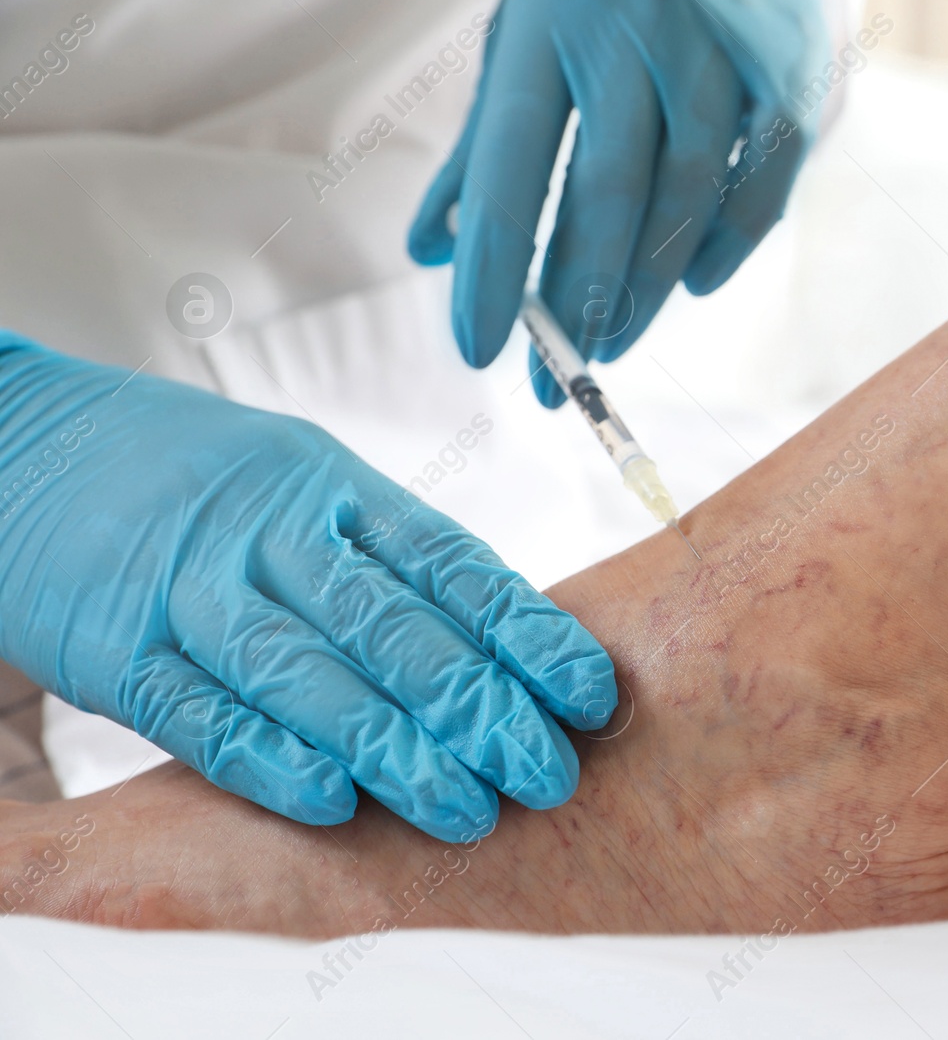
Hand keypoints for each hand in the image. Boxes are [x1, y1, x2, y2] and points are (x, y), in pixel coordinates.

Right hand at [0, 335, 616, 841]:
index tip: (590, 694)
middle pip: (395, 626)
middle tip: (547, 772)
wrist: (26, 439)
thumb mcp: (301, 480)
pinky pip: (201, 712)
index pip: (454, 566)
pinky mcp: (114, 645)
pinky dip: (268, 759)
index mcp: (333, 487)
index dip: (529, 634)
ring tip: (466, 809)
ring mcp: (191, 587)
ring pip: (310, 674)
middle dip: (482, 707)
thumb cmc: (188, 474)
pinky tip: (332, 801)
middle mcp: (271, 532)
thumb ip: (384, 554)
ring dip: (394, 750)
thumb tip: (498, 631)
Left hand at [408, 0, 825, 406]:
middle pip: (609, 191)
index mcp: (550, 22)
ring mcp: (719, 47)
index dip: (496, 267)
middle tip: (555, 377)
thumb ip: (482, 143)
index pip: (512, 167)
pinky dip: (732, 241)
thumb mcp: (523, 38)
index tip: (478, 349)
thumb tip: (430, 251)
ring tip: (610, 345)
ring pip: (690, 192)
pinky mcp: (788, 65)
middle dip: (578, 299)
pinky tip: (696, 286)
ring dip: (649, 285)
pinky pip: (767, 175)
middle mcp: (635, 30)